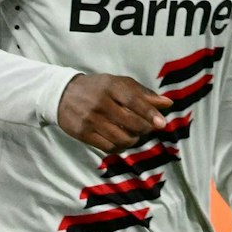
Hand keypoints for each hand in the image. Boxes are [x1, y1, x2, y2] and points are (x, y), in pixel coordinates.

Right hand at [55, 74, 170, 152]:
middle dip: (144, 129)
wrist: (63, 94)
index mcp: (111, 87)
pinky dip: (119, 147)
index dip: (149, 113)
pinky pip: (108, 147)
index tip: (162, 123)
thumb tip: (167, 104)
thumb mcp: (119, 84)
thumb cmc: (98, 88)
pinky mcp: (82, 133)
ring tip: (134, 135)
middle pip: (130, 122)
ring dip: (133, 139)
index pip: (133, 101)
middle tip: (148, 128)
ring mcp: (90, 120)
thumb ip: (143, 94)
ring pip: (120, 138)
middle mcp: (100, 103)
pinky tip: (122, 141)